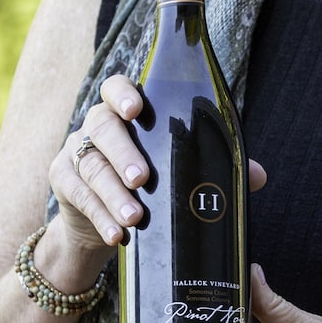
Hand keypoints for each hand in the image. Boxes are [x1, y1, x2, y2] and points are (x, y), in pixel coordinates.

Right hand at [52, 73, 265, 253]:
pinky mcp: (63, 181)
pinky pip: (79, 196)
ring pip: (92, 167)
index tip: (136, 109)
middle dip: (123, 154)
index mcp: (126, 113)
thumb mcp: (177, 172)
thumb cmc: (150, 184)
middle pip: (103, 128)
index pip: (115, 87)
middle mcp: (97, 125)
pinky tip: (117, 234)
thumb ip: (213, 167)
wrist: (103, 222)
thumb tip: (258, 175)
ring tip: (135, 219)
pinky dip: (100, 217)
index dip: (122, 94)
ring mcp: (76, 151)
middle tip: (143, 180)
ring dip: (113, 195)